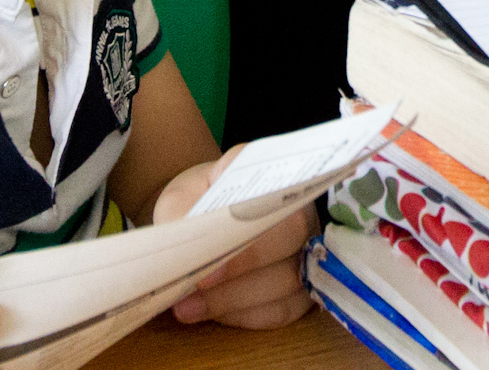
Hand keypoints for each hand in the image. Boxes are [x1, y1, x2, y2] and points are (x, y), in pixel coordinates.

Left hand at [154, 150, 319, 329]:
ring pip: (288, 278)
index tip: (212, 256)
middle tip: (196, 286)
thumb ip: (179, 214)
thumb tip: (181, 246)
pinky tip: (214, 313)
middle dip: (242, 266)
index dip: (248, 220)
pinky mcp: (306, 285)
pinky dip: (245, 314)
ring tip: (187, 307)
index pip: (273, 189)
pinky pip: (284, 307)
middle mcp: (302, 206)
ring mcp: (309, 246)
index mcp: (271, 173)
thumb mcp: (180, 199)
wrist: (210, 216)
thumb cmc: (199, 203)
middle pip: (291, 234)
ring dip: (234, 299)